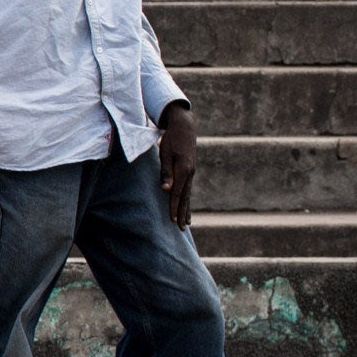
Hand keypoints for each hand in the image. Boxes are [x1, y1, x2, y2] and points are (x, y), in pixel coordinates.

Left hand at [157, 104, 197, 228]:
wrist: (184, 127)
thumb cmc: (171, 139)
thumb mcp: (165, 154)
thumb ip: (166, 172)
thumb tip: (166, 189)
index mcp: (183, 170)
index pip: (177, 193)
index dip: (173, 207)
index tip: (172, 220)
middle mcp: (190, 173)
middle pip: (185, 197)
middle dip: (182, 213)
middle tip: (181, 229)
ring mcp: (191, 172)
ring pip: (188, 195)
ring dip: (186, 210)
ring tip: (186, 224)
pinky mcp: (189, 171)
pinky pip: (188, 189)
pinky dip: (187, 200)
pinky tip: (186, 208)